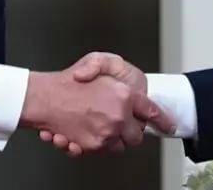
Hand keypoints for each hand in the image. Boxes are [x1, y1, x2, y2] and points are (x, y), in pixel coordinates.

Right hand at [20, 66, 161, 157]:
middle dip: (131, 130)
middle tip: (119, 121)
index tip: (169, 124)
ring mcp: (105, 134)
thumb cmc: (69, 79)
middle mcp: (118, 117)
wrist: (43, 98)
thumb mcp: (99, 60)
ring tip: (99, 125)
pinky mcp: (91, 146)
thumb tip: (129, 90)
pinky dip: (95, 145)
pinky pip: (101, 151)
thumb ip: (117, 70)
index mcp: (125, 95)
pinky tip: (83, 133)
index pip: (152, 112)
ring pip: (120, 145)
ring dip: (113, 138)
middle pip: (137, 135)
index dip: (162, 119)